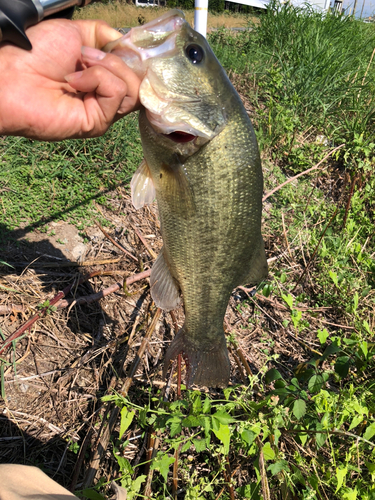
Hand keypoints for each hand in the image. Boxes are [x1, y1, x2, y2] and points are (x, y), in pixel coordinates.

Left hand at [0, 19, 140, 139]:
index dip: (134, 57)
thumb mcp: (77, 32)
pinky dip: (99, 79)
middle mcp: (106, 96)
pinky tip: (75, 81)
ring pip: (132, 87)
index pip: (136, 71)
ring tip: (80, 65)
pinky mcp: (99, 122)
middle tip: (86, 56)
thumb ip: (105, 36)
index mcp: (103, 77)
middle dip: (118, 59)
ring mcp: (104, 111)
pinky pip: (117, 93)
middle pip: (139, 81)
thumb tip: (128, 45)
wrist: (13, 74)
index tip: (122, 46)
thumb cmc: (35, 53)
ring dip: (108, 68)